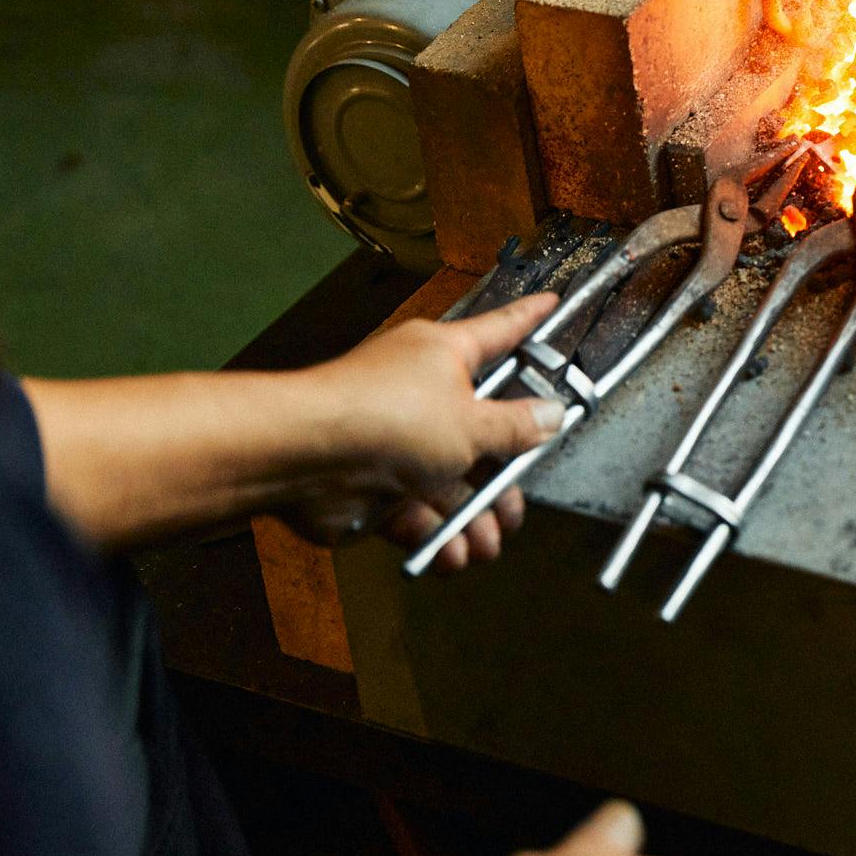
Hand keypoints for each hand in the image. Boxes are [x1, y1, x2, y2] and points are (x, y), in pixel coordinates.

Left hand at [285, 293, 563, 570]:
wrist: (303, 457)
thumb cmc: (379, 416)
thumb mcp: (472, 423)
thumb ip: (517, 426)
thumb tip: (550, 415)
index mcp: (444, 354)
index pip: (501, 331)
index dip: (530, 319)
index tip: (552, 304)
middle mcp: (419, 391)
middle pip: (480, 430)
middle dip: (502, 477)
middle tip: (517, 502)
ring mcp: (395, 439)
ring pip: (449, 481)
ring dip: (471, 518)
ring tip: (485, 543)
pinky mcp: (372, 484)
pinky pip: (416, 510)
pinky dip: (436, 533)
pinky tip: (452, 551)